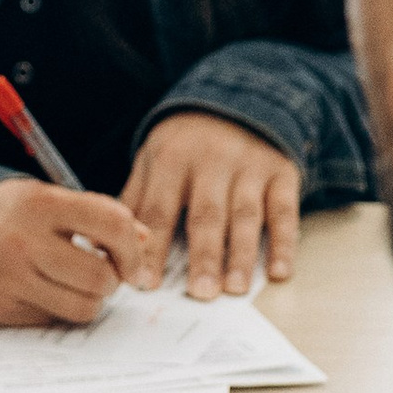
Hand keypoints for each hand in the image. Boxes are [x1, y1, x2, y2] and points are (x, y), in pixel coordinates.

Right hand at [0, 176, 144, 325]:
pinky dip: (58, 310)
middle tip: (104, 275)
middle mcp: (25, 241)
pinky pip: (53, 320)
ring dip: (90, 300)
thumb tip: (143, 241)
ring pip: (83, 307)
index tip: (130, 258)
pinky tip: (44, 291)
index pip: (111, 222)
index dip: (131, 246)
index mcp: (41, 203)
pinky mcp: (2, 309)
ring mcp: (11, 278)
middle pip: (100, 276)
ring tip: (76, 285)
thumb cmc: (4, 216)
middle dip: (112, 280)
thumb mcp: (45, 199)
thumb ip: (95, 214)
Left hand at [123, 113, 299, 297]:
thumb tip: (107, 245)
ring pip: (246, 216)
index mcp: (172, 159)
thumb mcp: (153, 158)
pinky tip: (279, 272)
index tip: (145, 283)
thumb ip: (135, 201)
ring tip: (235, 289)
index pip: (158, 211)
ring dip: (241, 255)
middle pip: (206, 215)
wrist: (239, 98)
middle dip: (203, 256)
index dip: (152, 249)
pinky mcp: (282, 173)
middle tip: (200, 294)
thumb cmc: (187, 143)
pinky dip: (285, 243)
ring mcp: (250, 167)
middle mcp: (212, 161)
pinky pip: (285, 211)